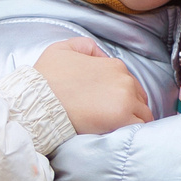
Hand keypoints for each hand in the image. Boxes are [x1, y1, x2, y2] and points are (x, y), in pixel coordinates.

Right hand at [36, 36, 151, 134]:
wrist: (37, 102)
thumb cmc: (46, 78)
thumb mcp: (63, 49)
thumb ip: (85, 46)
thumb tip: (99, 55)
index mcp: (114, 65)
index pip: (130, 83)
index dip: (122, 96)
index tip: (109, 105)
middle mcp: (124, 81)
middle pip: (139, 98)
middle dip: (130, 108)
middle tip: (113, 118)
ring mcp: (125, 100)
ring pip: (143, 113)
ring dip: (133, 120)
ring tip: (116, 128)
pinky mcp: (122, 119)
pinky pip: (140, 127)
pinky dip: (133, 131)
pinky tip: (121, 134)